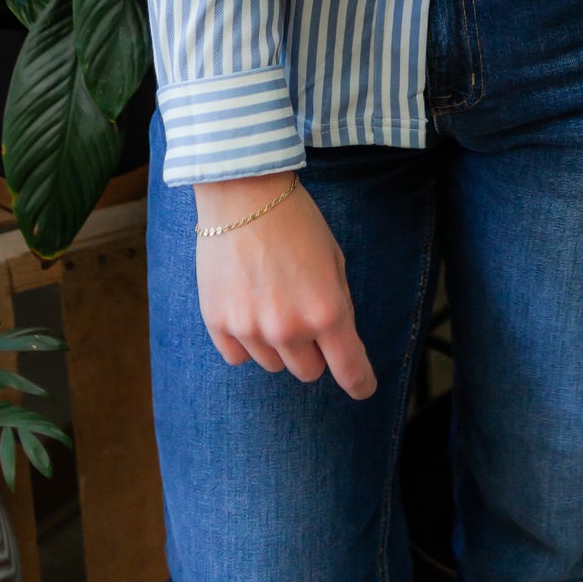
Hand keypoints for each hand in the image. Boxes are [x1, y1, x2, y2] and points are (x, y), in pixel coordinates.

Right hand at [194, 174, 376, 399]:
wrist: (242, 193)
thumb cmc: (295, 221)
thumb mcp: (333, 259)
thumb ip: (337, 305)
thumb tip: (338, 342)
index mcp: (327, 311)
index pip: (349, 369)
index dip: (360, 382)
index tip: (363, 387)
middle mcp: (290, 329)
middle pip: (309, 372)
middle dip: (313, 351)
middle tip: (304, 315)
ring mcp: (251, 329)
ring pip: (273, 365)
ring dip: (278, 344)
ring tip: (271, 298)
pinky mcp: (219, 324)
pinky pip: (239, 356)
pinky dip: (246, 340)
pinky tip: (246, 305)